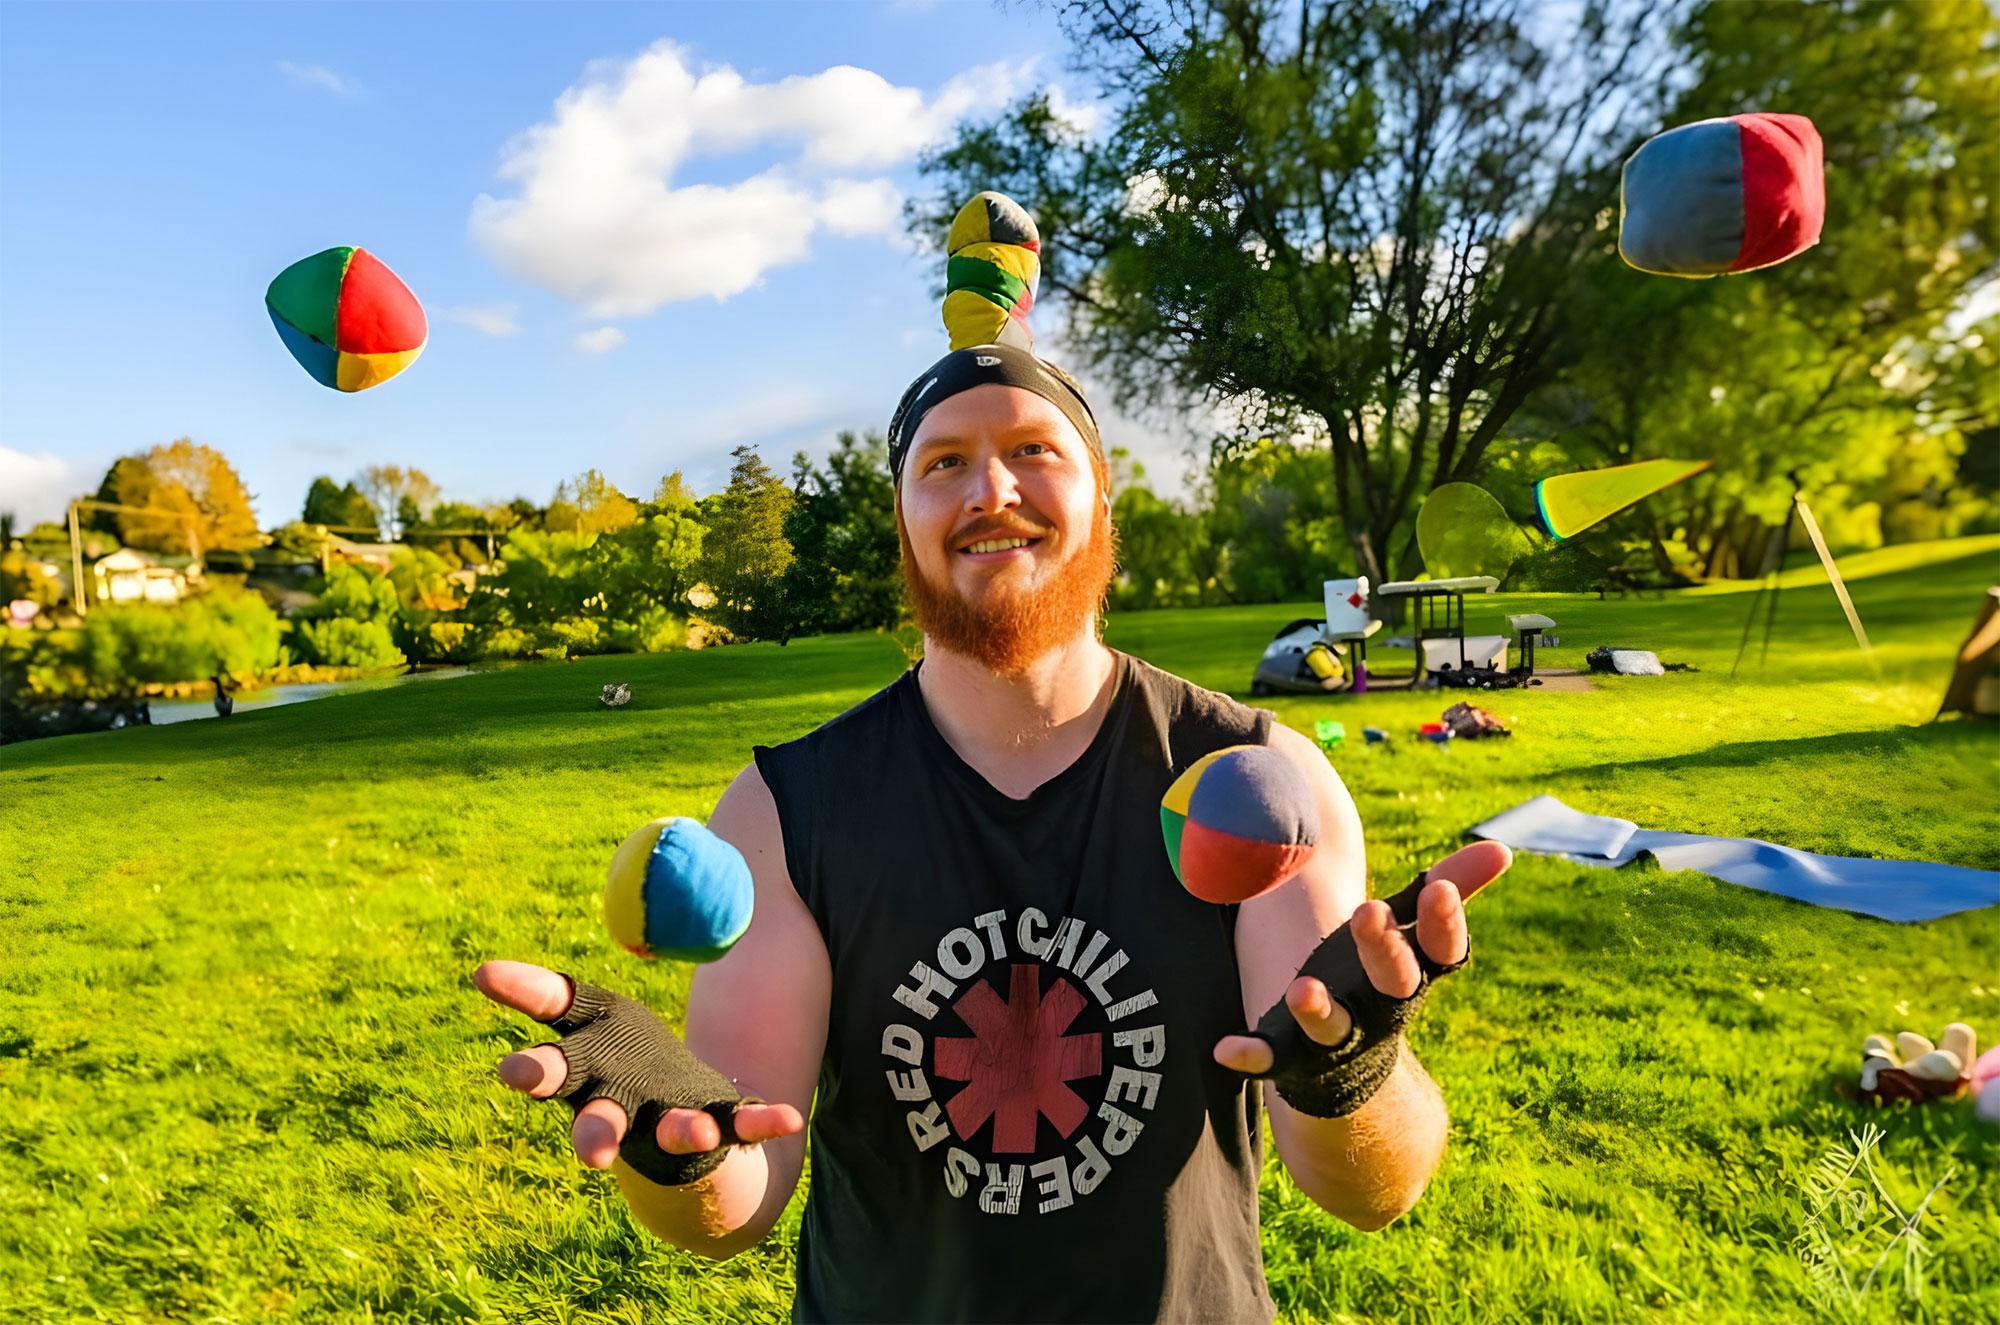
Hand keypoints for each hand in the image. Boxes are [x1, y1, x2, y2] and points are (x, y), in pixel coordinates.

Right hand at [473, 960, 802, 1177]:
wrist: (680, 1128)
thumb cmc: (622, 1063)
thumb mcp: (585, 1018)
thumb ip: (542, 994)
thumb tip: (479, 973)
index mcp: (586, 1068)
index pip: (553, 1063)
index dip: (532, 1056)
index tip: (501, 1048)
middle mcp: (621, 1105)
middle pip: (600, 1119)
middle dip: (591, 1129)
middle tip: (588, 1149)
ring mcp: (669, 1121)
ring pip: (670, 1132)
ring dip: (679, 1131)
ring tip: (691, 1130)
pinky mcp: (718, 1127)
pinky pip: (743, 1125)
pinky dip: (764, 1121)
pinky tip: (790, 1115)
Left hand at [1211, 842, 1510, 1115]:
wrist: (1356, 1070)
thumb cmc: (1383, 976)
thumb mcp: (1412, 933)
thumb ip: (1450, 888)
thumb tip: (1502, 848)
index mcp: (1415, 974)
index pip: (1442, 950)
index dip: (1445, 923)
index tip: (1438, 888)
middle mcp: (1384, 1009)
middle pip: (1394, 983)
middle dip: (1384, 949)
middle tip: (1367, 910)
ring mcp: (1342, 1037)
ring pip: (1336, 1028)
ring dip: (1320, 1010)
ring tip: (1301, 988)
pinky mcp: (1297, 1057)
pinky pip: (1274, 1059)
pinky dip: (1254, 1055)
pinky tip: (1227, 1049)